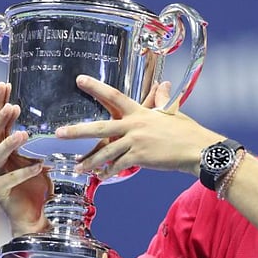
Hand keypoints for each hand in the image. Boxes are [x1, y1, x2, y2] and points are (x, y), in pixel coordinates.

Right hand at [0, 82, 50, 236]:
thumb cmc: (36, 185)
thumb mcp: (36, 156)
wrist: (35, 216)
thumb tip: (47, 116)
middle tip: (11, 105)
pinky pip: (10, 179)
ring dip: (9, 143)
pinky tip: (39, 166)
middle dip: (0, 118)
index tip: (4, 85)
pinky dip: (25, 172)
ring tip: (24, 134)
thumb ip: (34, 140)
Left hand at [55, 75, 223, 178]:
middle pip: (100, 127)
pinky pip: (118, 165)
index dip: (96, 87)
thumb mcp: (173, 113)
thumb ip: (164, 100)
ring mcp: (136, 141)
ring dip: (91, 160)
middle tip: (58, 133)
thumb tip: (164, 85)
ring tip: (78, 167)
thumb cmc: (188, 132)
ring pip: (106, 151)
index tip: (79, 80)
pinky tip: (102, 177)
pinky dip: (109, 172)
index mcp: (140, 112)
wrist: (198, 150)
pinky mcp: (140, 157)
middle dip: (77, 131)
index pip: (114, 96)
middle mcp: (134, 125)